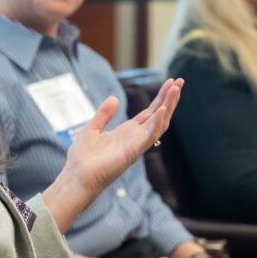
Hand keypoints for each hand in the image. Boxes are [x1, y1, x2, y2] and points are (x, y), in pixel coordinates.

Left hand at [42, 79, 181, 230]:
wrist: (76, 177)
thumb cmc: (82, 158)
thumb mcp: (92, 129)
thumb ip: (104, 114)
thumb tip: (115, 98)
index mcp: (128, 132)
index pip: (150, 112)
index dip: (161, 97)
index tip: (171, 82)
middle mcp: (136, 138)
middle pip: (159, 115)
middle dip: (170, 98)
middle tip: (180, 80)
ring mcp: (136, 145)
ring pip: (159, 123)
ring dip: (168, 106)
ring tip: (176, 89)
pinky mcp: (133, 152)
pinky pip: (149, 136)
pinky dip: (157, 123)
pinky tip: (163, 109)